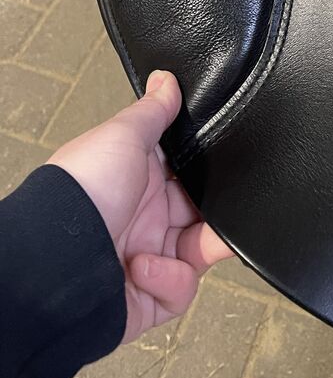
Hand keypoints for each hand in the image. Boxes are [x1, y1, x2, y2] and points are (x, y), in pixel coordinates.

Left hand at [48, 70, 232, 342]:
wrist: (56, 257)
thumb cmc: (85, 188)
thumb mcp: (123, 135)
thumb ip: (154, 111)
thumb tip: (167, 78)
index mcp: (140, 181)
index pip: (188, 174)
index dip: (211, 170)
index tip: (230, 163)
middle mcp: (143, 219)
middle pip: (200, 215)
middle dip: (217, 211)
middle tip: (228, 205)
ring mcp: (146, 259)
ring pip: (198, 254)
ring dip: (204, 246)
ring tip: (196, 240)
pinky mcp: (147, 298)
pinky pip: (180, 291)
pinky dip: (170, 280)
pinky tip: (144, 266)